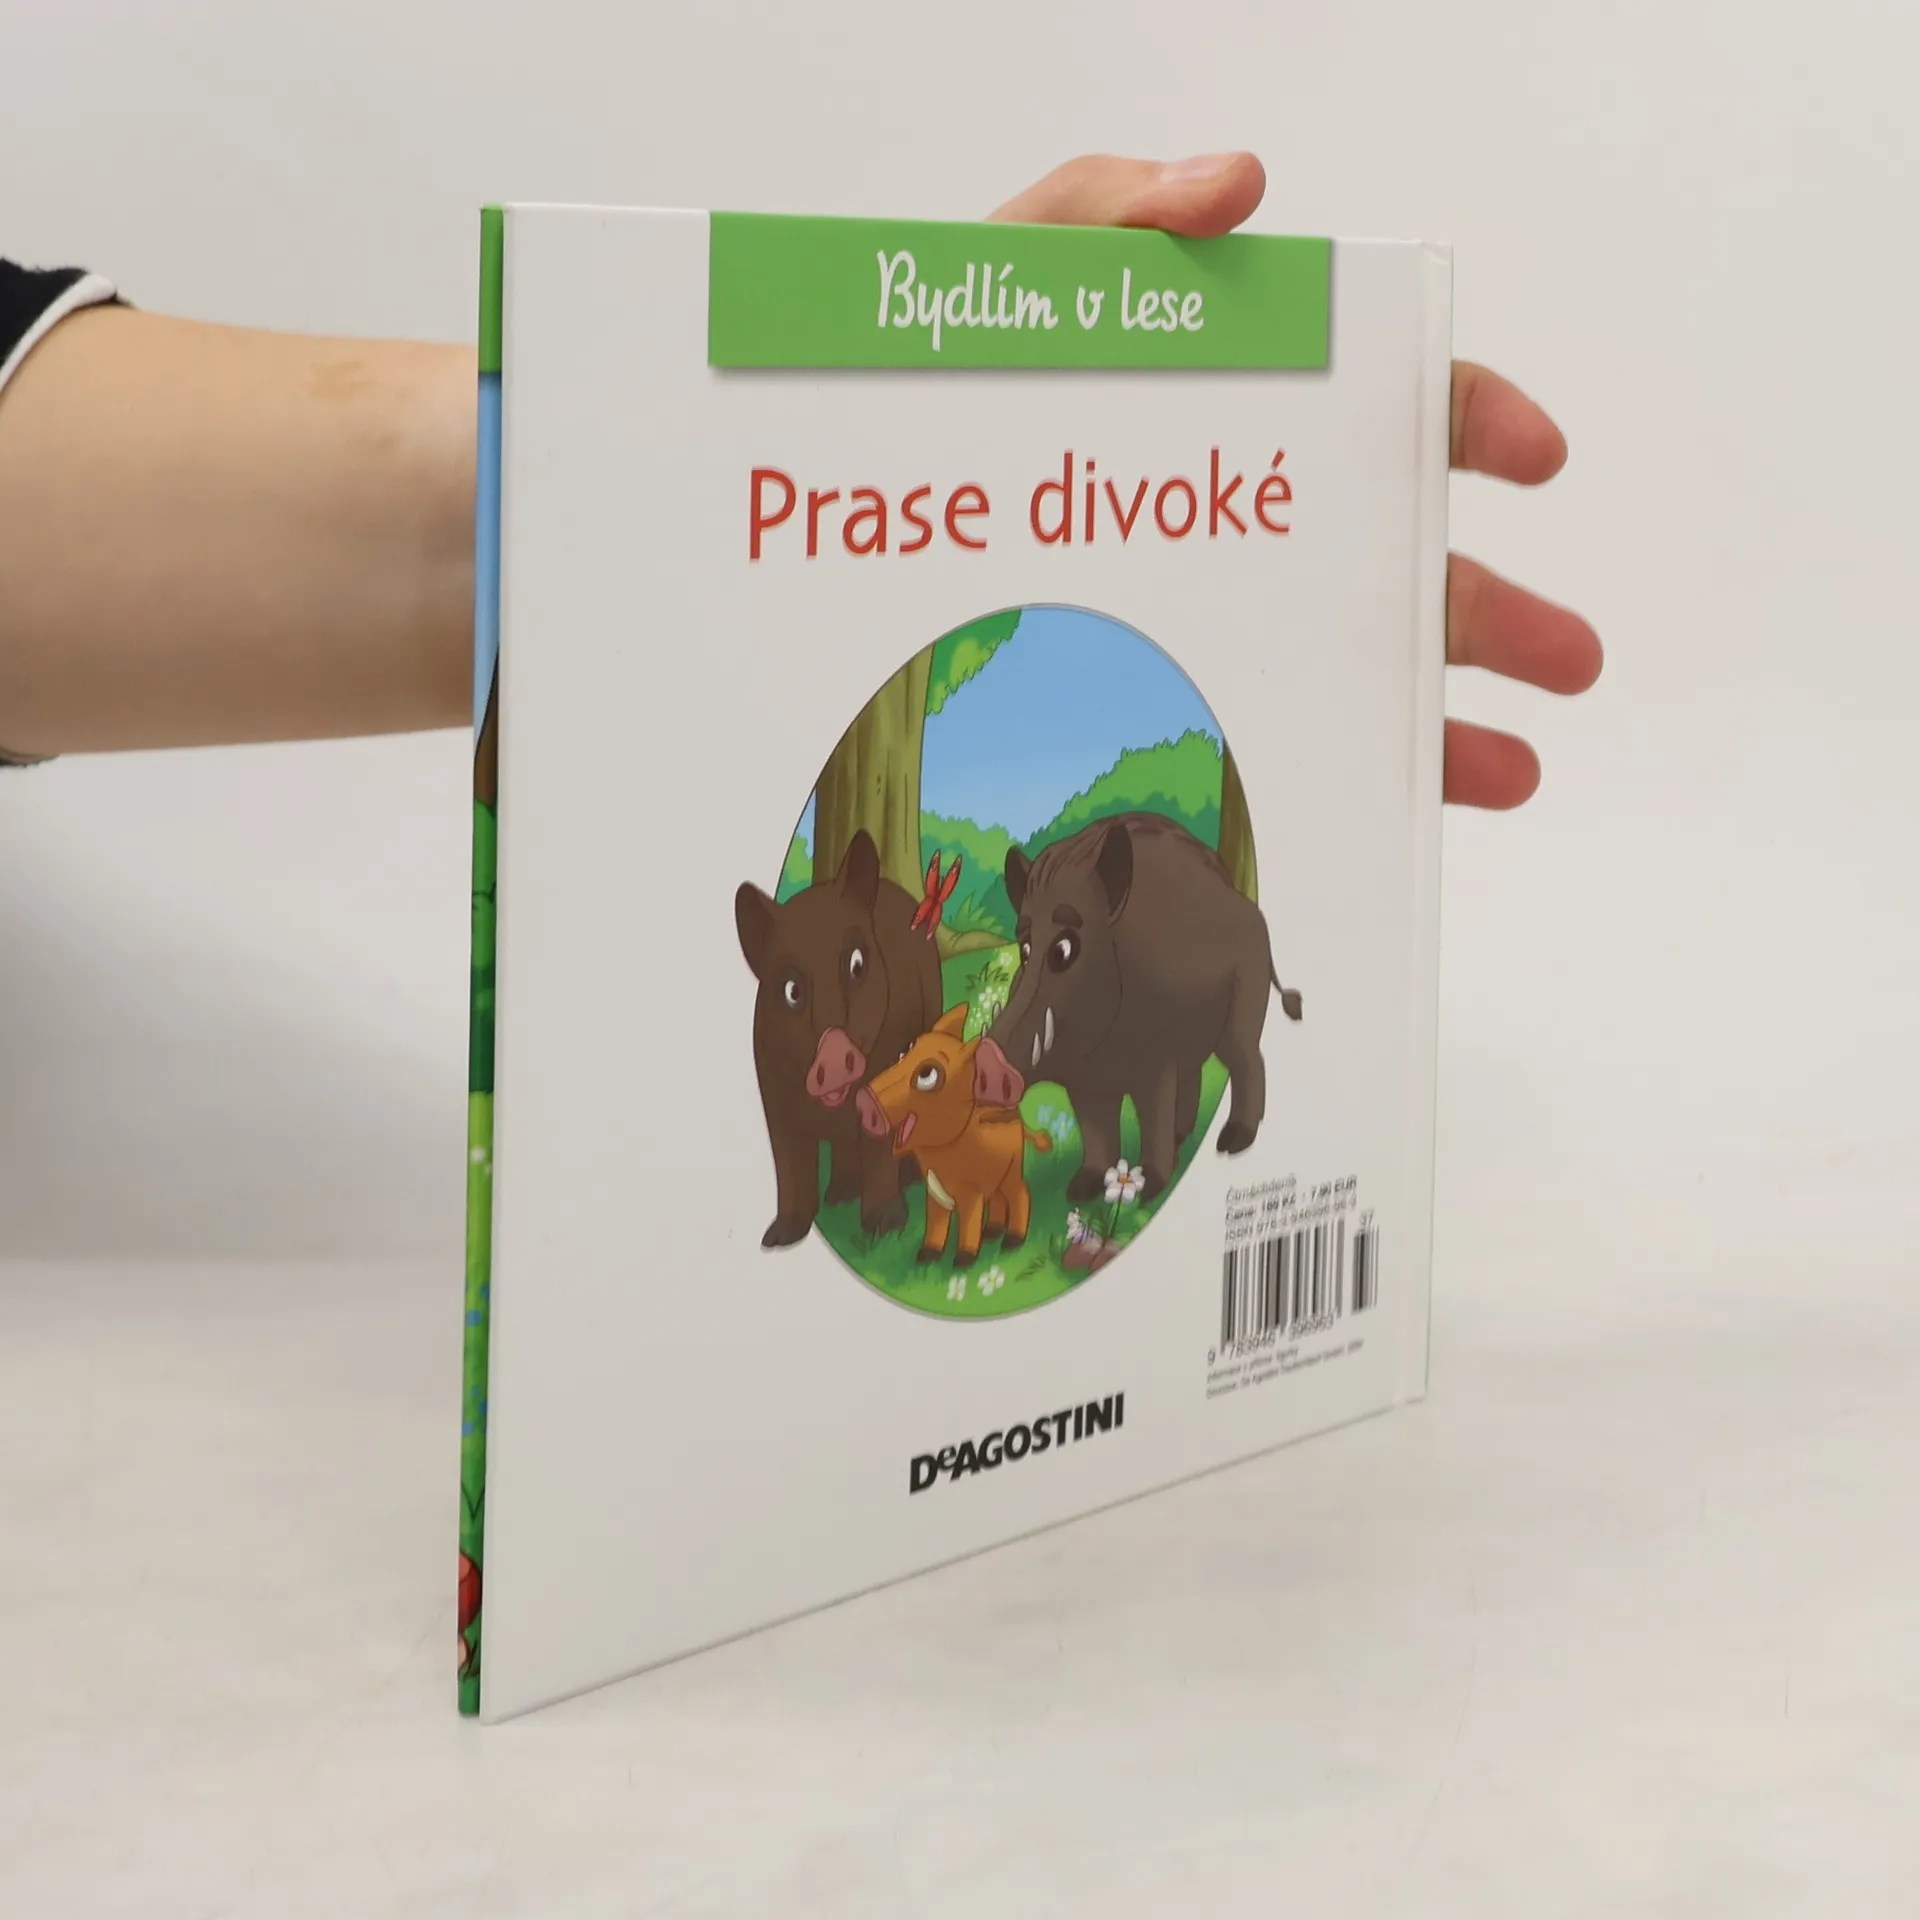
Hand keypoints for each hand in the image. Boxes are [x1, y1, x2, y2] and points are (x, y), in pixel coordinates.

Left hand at [991, 154, 1601, 810]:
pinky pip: (1261, 744)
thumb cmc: (932, 381)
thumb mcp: (1011, 274)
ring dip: (1444, 721)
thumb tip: (1241, 187)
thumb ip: (1116, 211)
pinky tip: (1388, 813)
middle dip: (1492, 610)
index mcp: (1239, 409)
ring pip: (1350, 672)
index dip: (1469, 420)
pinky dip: (1334, 778)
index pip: (1383, 403)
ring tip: (1513, 769)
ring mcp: (1207, 614)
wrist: (826, 507)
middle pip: (1394, 559)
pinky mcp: (1149, 697)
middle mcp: (1243, 519)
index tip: (1532, 457)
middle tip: (1568, 656)